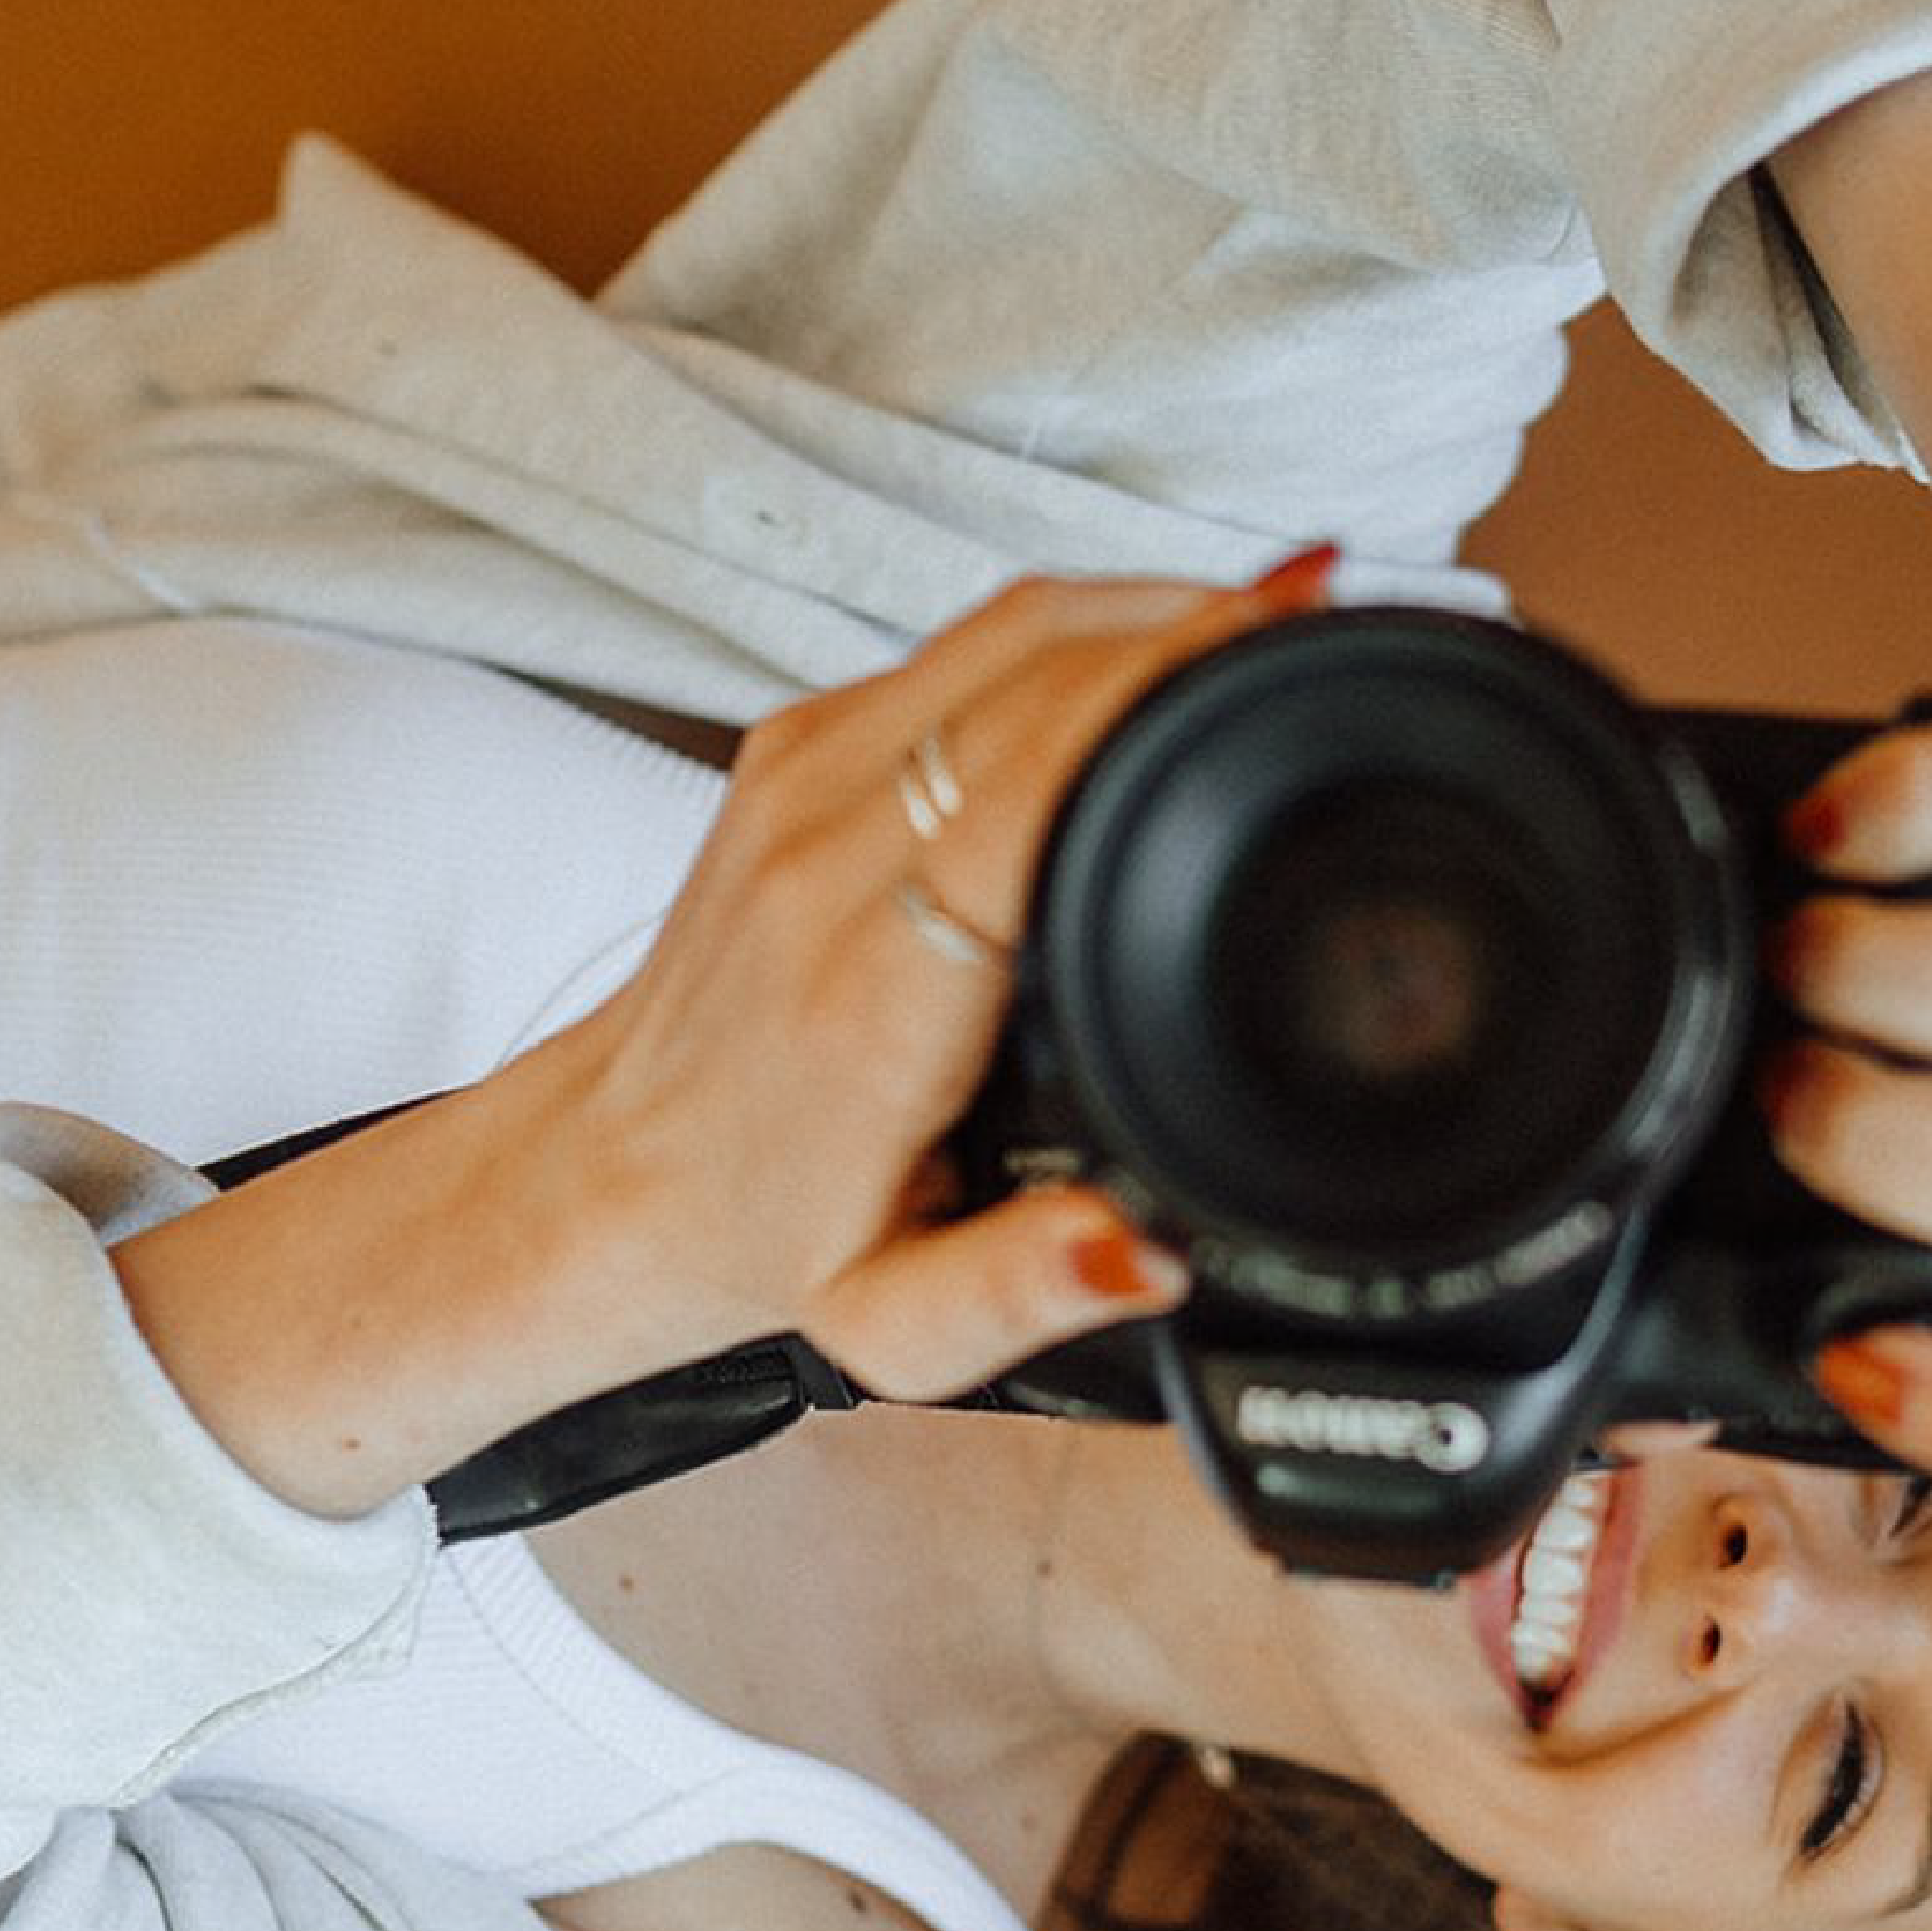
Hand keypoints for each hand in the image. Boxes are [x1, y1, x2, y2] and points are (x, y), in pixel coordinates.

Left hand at [547, 562, 1331, 1398]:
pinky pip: (963, 643)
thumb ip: (1021, 1296)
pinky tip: (1156, 646)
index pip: (1021, 786)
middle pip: (1031, 672)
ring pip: (1001, 630)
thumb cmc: (759, 1229)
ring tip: (1265, 621)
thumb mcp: (892, 1322)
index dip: (1152, 701)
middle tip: (1317, 632)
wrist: (614, 1175)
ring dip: (1142, 608)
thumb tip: (1143, 1255)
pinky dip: (1077, 628)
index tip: (1267, 659)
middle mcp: (824, 859)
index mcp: (869, 987)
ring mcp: (801, 782)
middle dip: (1189, 630)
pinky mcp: (795, 747)